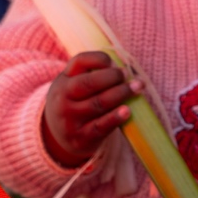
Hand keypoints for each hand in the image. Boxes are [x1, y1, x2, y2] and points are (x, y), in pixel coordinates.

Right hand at [42, 51, 142, 167]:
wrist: (59, 136)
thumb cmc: (76, 101)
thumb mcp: (75, 83)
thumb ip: (94, 72)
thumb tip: (125, 68)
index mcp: (63, 82)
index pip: (79, 62)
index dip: (99, 59)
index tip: (115, 62)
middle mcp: (62, 101)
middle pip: (88, 83)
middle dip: (112, 77)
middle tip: (127, 75)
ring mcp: (70, 121)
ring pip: (98, 104)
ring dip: (121, 93)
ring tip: (137, 87)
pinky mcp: (81, 139)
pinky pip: (100, 127)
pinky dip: (115, 118)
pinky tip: (127, 111)